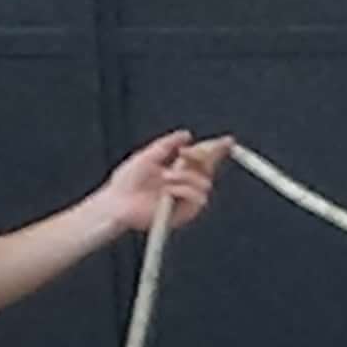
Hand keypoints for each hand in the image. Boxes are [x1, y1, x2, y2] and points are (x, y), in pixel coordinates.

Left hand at [93, 131, 232, 234]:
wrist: (119, 203)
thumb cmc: (126, 183)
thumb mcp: (146, 156)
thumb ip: (167, 144)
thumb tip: (186, 134)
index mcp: (177, 168)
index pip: (203, 157)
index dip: (216, 149)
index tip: (227, 141)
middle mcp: (185, 182)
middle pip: (209, 167)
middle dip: (202, 157)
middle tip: (185, 154)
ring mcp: (187, 197)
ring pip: (205, 182)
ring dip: (185, 176)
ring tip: (165, 177)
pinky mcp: (186, 212)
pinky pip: (199, 198)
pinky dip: (184, 190)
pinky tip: (169, 191)